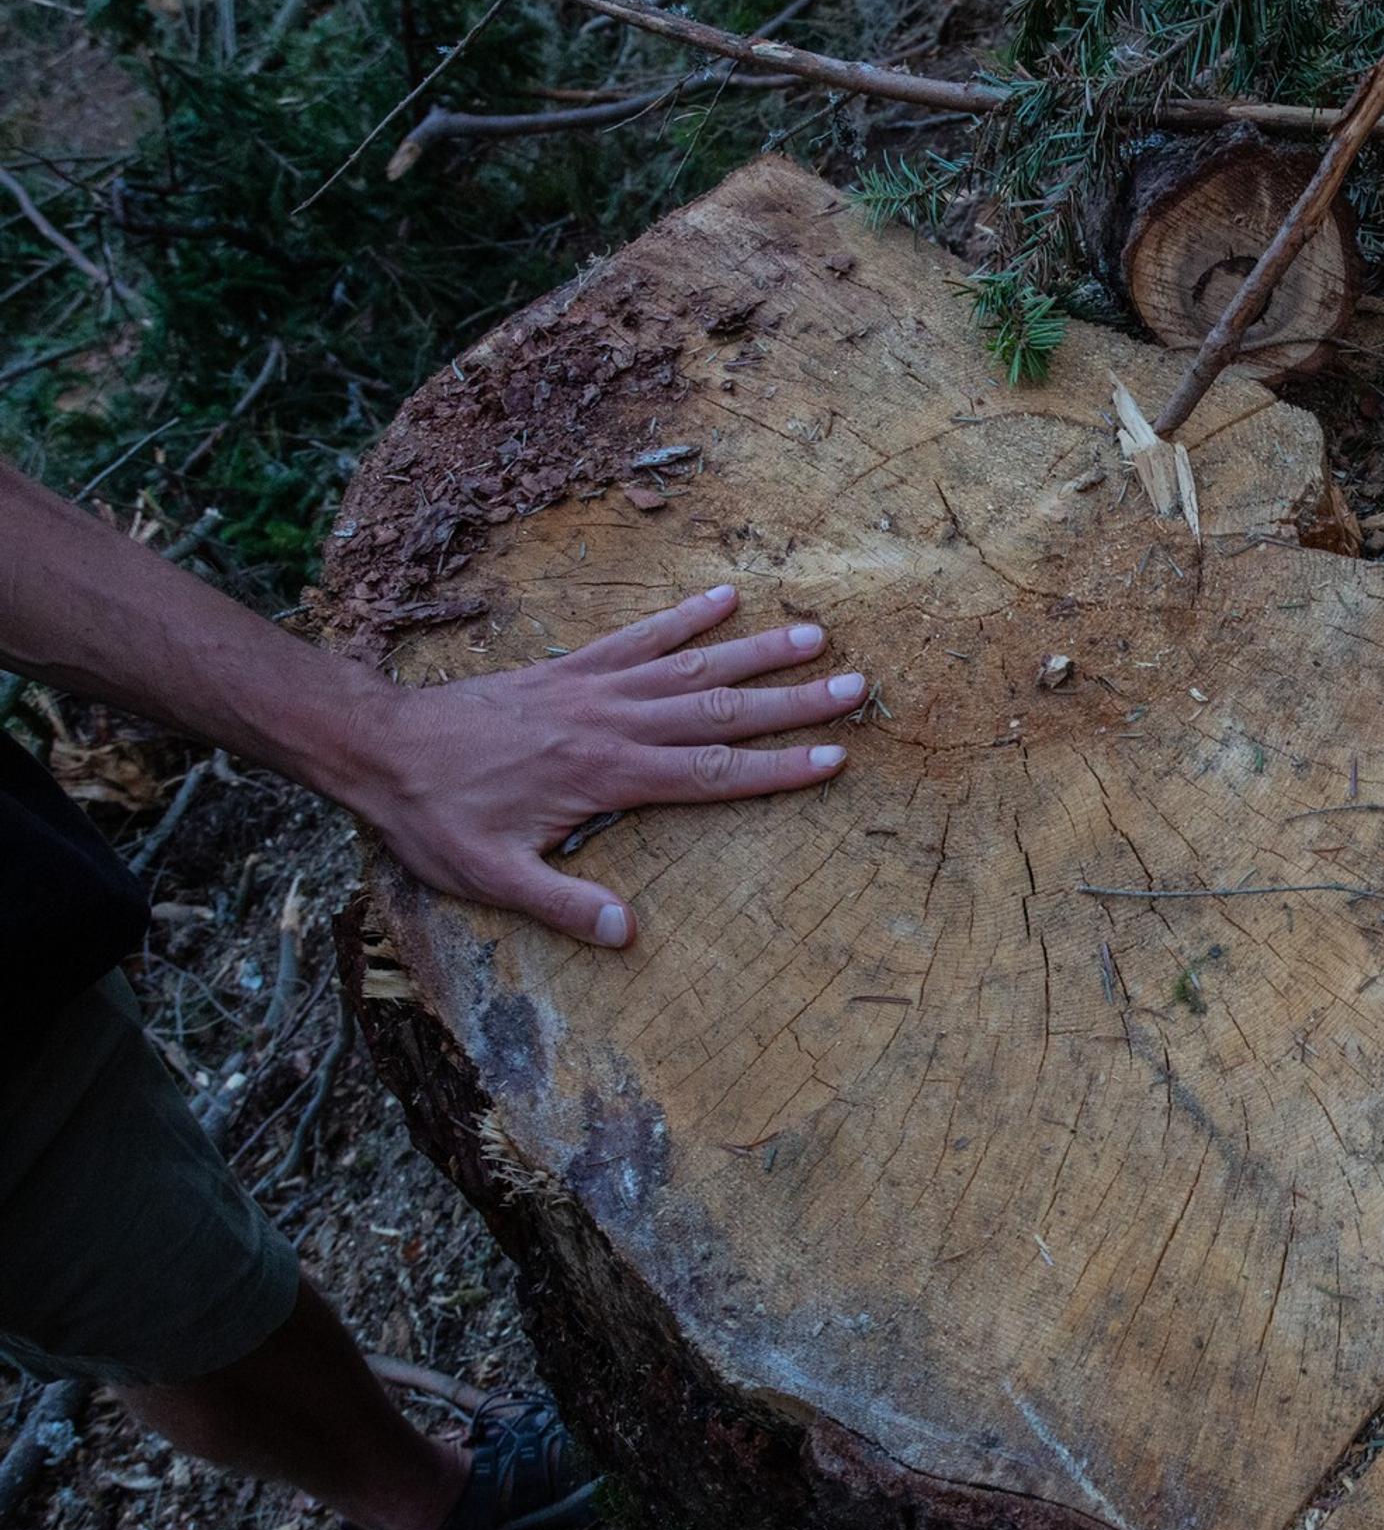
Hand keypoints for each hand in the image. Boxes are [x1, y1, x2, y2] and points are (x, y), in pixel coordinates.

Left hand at [340, 584, 859, 947]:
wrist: (379, 745)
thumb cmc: (435, 816)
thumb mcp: (490, 876)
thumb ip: (562, 905)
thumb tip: (626, 933)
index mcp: (606, 775)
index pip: (711, 773)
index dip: (777, 767)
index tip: (834, 758)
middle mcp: (612, 722)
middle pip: (722, 710)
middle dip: (794, 701)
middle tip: (858, 686)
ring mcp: (594, 687)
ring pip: (693, 665)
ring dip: (758, 651)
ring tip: (817, 635)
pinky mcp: (572, 667)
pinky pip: (638, 635)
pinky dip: (684, 615)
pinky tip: (725, 596)